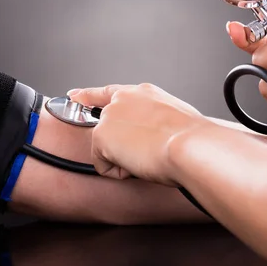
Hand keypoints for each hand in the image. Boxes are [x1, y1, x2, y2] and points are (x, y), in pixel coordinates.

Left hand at [68, 83, 215, 185]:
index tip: (74, 95)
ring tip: (148, 156)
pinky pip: (103, 165)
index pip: (109, 92)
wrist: (189, 145)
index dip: (88, 95)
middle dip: (117, 144)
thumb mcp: (176, 118)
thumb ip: (158, 120)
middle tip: (143, 153)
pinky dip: (119, 172)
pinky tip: (138, 164)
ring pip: (106, 148)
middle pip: (104, 126)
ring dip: (123, 158)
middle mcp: (122, 100)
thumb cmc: (192, 137)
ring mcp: (109, 116)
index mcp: (142, 93)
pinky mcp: (101, 136)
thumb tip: (160, 135)